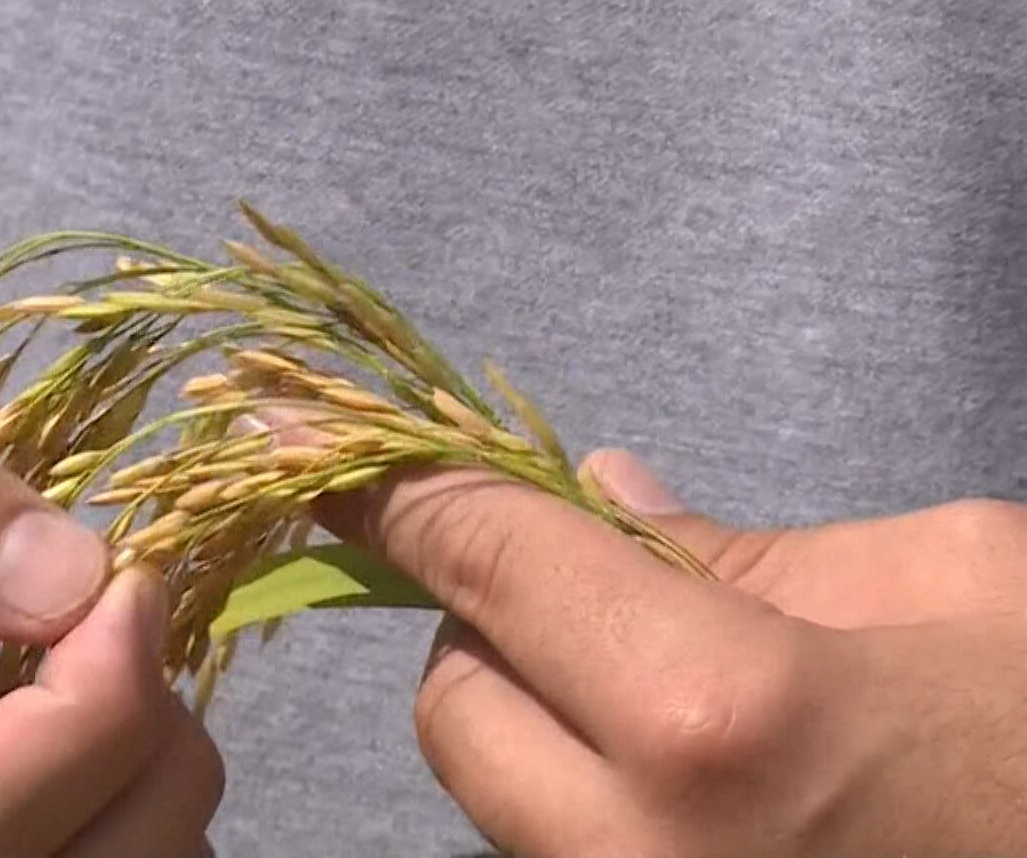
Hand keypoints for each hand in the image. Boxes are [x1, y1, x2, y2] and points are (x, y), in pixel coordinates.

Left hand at [319, 448, 1026, 856]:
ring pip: (497, 798)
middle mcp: (640, 852)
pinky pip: (563, 855)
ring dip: (537, 724)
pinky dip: (584, 799)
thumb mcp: (954, 584)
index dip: (388, 484)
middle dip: (499, 628)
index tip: (295, 434)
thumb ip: (746, 545)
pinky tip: (697, 775)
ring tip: (677, 698)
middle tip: (611, 598)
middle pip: (454, 705)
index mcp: (719, 716)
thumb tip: (594, 493)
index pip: (487, 559)